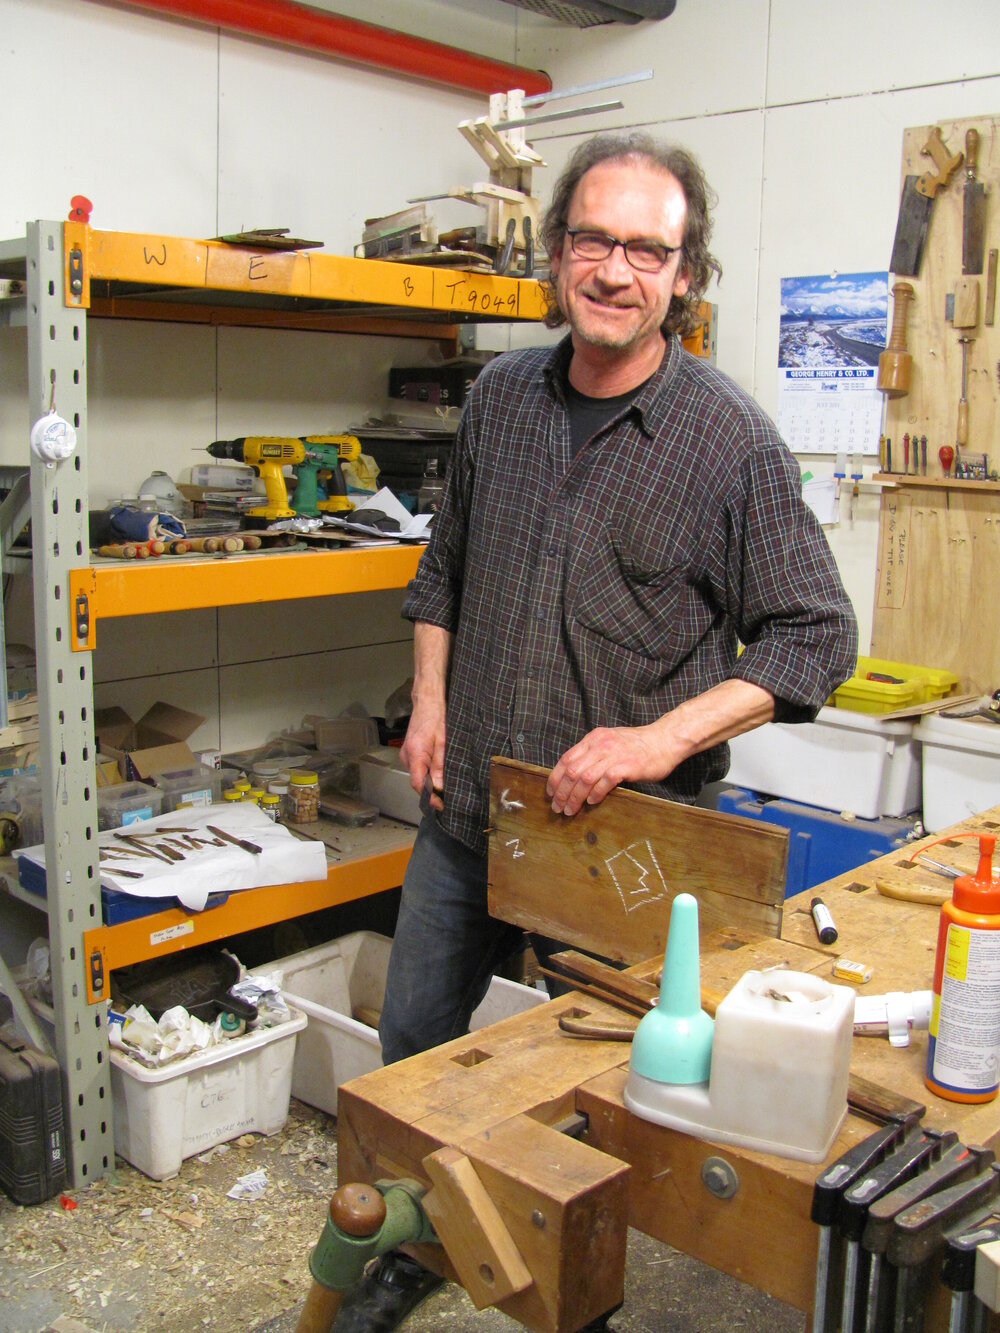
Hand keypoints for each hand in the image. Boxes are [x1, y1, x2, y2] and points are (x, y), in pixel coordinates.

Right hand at [400, 698, 445, 811]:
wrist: (427, 702)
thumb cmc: (436, 718)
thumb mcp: (443, 743)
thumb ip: (440, 766)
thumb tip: (439, 787)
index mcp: (415, 754)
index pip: (418, 784)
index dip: (429, 797)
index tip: (441, 805)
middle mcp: (406, 756)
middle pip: (418, 782)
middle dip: (431, 791)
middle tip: (448, 799)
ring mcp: (406, 754)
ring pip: (418, 775)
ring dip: (430, 782)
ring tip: (446, 787)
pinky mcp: (409, 752)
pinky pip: (418, 768)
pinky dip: (427, 773)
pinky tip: (438, 773)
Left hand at [546, 725, 670, 816]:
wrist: (665, 740)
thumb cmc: (638, 745)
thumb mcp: (610, 741)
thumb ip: (593, 754)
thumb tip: (575, 775)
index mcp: (594, 738)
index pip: (566, 758)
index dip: (555, 778)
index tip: (551, 792)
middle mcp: (601, 745)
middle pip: (572, 771)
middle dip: (562, 792)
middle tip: (557, 807)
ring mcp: (614, 755)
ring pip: (585, 778)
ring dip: (575, 797)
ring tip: (570, 810)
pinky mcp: (627, 766)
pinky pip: (604, 781)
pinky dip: (595, 794)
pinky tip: (592, 802)